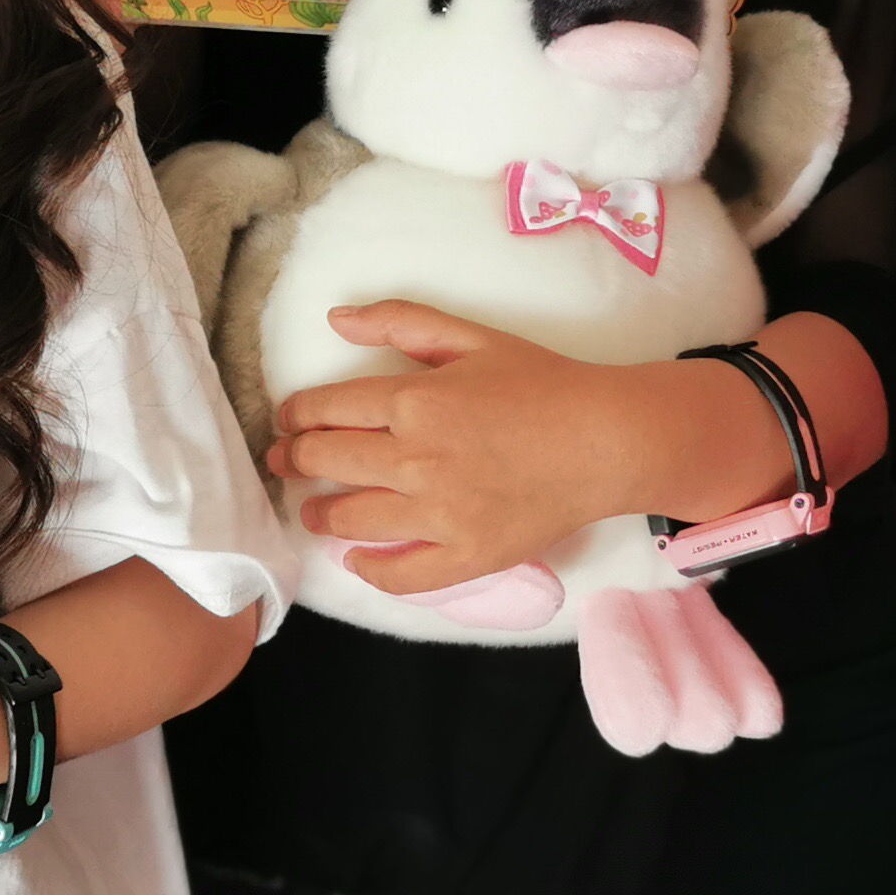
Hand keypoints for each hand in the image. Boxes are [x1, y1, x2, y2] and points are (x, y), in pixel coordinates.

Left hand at [266, 302, 657, 595]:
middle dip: (294, 459)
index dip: (295, 414)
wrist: (608, 440)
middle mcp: (416, 460)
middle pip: (324, 463)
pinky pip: (400, 576)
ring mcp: (439, 515)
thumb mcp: (471, 337)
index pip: (324, 409)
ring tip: (315, 511)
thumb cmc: (543, 383)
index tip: (289, 421)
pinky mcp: (466, 556)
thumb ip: (401, 322)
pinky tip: (359, 560)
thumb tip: (334, 318)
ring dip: (320, 515)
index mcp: (414, 402)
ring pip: (349, 521)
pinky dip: (370, 571)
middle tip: (286, 461)